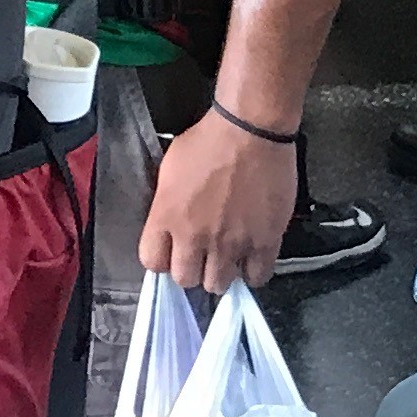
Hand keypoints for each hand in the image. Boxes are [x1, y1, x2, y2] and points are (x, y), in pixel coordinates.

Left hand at [140, 110, 295, 292]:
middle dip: (191, 269)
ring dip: (221, 273)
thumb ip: (166, 205)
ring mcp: (232, 243)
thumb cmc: (206, 142)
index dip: (161, 259)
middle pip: (185, 280)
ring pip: (219, 285)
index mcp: (167, 216)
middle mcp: (196, 237)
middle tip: (201, 254)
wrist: (249, 131)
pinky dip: (252, 271)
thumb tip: (167, 228)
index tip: (171, 251)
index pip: (152, 262)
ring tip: (226, 256)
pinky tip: (251, 257)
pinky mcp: (265, 243)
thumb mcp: (169, 169)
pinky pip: (257, 278)